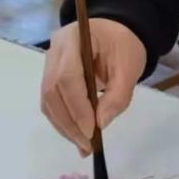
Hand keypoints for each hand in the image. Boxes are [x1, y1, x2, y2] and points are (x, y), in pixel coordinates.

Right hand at [41, 19, 146, 152]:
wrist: (117, 32)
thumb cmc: (124, 46)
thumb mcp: (130, 67)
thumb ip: (118, 95)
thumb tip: (100, 123)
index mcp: (74, 38)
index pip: (67, 76)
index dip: (76, 107)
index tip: (91, 131)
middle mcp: (54, 50)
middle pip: (53, 91)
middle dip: (69, 122)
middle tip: (87, 146)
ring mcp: (49, 64)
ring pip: (49, 100)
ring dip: (64, 126)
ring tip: (83, 146)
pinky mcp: (51, 77)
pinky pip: (52, 102)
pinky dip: (63, 121)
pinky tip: (77, 135)